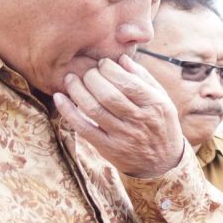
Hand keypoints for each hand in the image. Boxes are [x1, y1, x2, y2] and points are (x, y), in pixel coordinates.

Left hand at [56, 56, 187, 177]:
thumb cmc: (160, 125)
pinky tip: (60, 98)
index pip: (128, 82)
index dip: (110, 69)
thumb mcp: (163, 100)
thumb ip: (144, 79)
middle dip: (92, 78)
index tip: (102, 64)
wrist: (162, 163)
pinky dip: (68, 112)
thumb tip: (122, 58)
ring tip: (71, 80)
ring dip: (77, 90)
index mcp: (155, 105)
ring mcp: (123, 136)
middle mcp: (140, 121)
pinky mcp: (108, 148)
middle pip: (108, 94)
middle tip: (87, 72)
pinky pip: (84, 128)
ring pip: (93, 109)